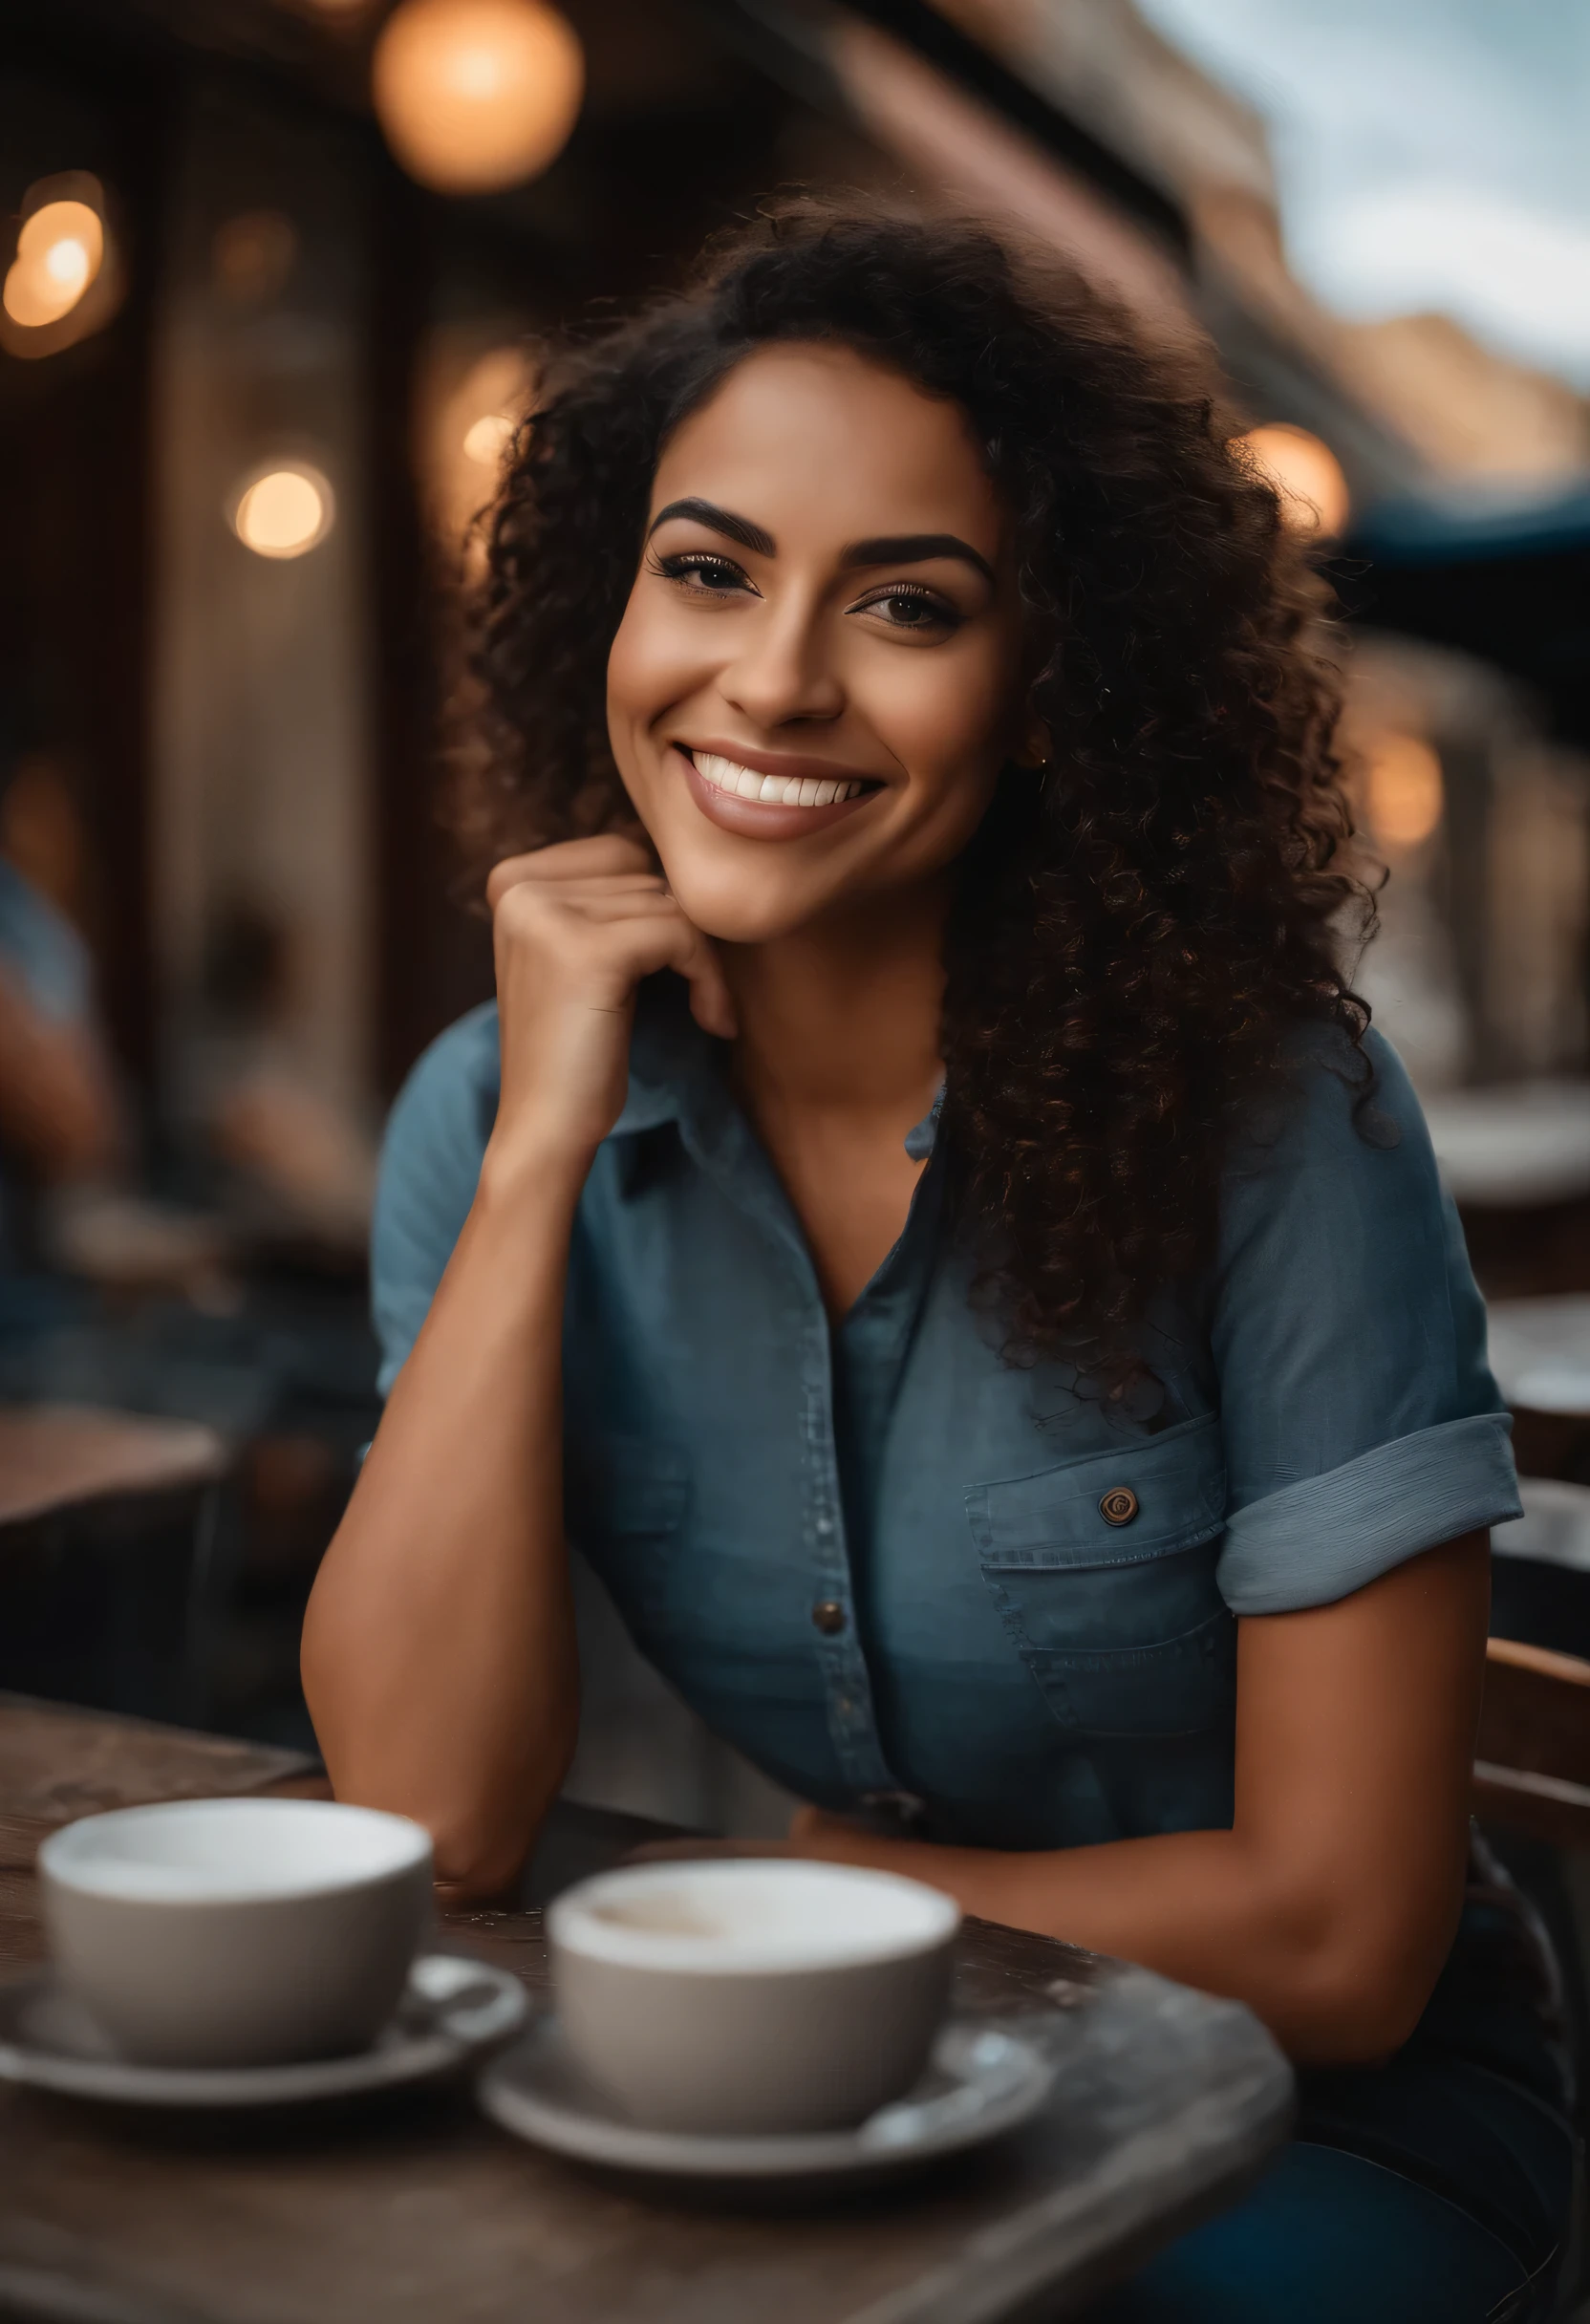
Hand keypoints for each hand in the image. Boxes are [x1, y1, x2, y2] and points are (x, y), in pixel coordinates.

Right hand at [483, 833, 734, 1175]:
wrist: (545, 1130)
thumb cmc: (576, 1051)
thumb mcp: (580, 956)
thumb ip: (609, 900)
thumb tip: (687, 853)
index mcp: (511, 881)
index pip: (621, 854)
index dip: (660, 907)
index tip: (675, 966)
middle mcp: (519, 889)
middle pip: (646, 874)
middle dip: (683, 932)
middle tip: (696, 992)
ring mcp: (546, 916)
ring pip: (669, 904)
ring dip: (701, 960)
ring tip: (701, 1011)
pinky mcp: (585, 951)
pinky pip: (681, 935)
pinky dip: (710, 978)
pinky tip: (712, 1020)